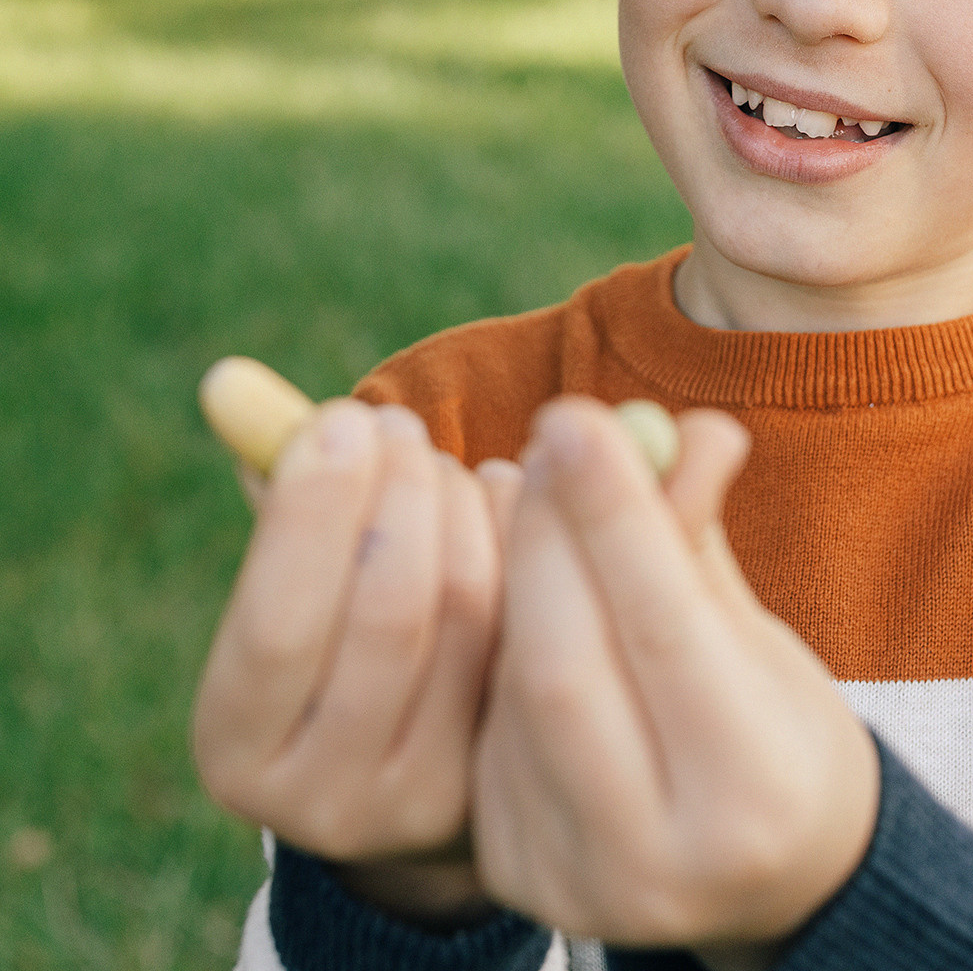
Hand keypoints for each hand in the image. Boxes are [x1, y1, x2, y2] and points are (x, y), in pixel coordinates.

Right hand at [191, 402, 508, 924]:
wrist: (425, 757)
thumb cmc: (342, 632)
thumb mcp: (294, 585)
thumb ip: (276, 496)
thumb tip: (230, 381)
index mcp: (237, 749)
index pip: (279, 623)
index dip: (315, 510)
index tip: (343, 419)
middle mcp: (324, 801)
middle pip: (390, 613)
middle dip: (402, 493)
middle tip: (398, 425)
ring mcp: (426, 802)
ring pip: (469, 611)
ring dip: (463, 506)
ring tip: (448, 460)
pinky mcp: (512, 772)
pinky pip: (531, 622)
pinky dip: (523, 537)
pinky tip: (511, 494)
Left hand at [471, 399, 879, 954]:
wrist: (780, 885)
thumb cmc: (785, 737)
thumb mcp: (768, 643)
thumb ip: (703, 545)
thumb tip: (670, 427)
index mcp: (753, 797)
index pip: (665, 629)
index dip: (615, 516)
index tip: (579, 416)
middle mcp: (661, 860)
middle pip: (566, 667)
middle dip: (548, 535)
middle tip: (547, 435)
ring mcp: (578, 882)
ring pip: (514, 698)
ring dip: (512, 575)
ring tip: (530, 490)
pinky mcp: (523, 877)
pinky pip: (492, 734)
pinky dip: (501, 642)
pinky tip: (518, 580)